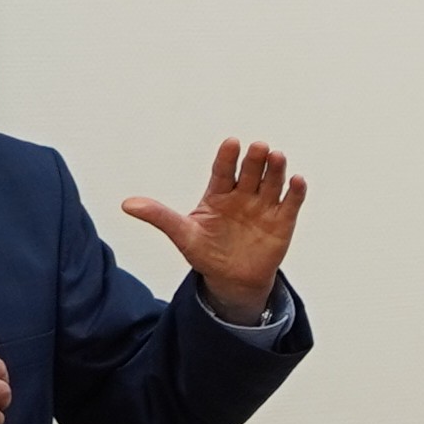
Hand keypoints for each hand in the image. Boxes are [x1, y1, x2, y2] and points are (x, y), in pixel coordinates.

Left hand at [122, 141, 306, 321]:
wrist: (232, 280)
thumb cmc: (206, 253)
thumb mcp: (182, 234)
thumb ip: (158, 216)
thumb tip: (127, 204)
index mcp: (218, 194)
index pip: (223, 171)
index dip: (227, 157)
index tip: (232, 143)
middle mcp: (243, 195)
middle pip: (250, 173)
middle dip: (254, 160)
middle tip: (258, 147)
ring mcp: (264, 207)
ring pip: (272, 183)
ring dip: (275, 170)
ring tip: (277, 157)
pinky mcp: (282, 222)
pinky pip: (290, 203)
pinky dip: (295, 192)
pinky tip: (296, 180)